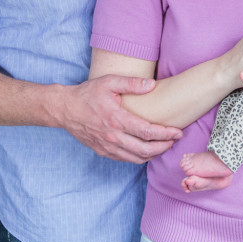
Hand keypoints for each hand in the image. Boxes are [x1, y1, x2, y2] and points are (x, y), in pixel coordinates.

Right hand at [57, 74, 182, 163]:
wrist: (65, 109)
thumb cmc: (87, 94)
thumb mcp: (109, 82)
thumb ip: (131, 83)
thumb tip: (152, 85)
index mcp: (116, 119)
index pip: (147, 132)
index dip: (165, 134)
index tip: (178, 132)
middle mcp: (112, 137)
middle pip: (145, 150)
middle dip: (164, 147)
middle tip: (175, 140)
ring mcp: (107, 147)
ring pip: (136, 158)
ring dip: (153, 154)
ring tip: (164, 146)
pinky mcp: (102, 151)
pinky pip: (125, 159)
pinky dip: (139, 157)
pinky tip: (146, 149)